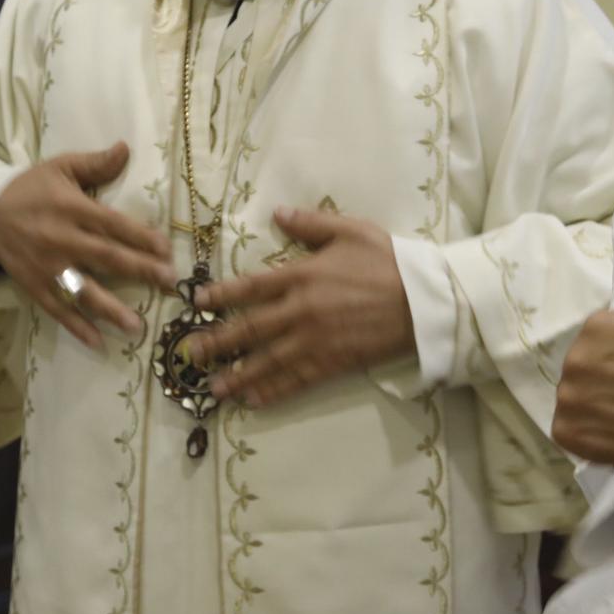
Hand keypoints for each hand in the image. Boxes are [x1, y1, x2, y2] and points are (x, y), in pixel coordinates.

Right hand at [0, 141, 175, 349]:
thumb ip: (94, 163)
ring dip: (111, 309)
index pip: (112, 224)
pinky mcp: (34, 286)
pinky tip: (98, 342)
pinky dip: (76, 327)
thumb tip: (126, 147)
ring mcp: (47, 267)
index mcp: (71, 208)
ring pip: (83, 290)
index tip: (166, 249)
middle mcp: (61, 239)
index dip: (141, 237)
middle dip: (139, 270)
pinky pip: (57, 309)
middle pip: (105, 258)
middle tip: (168, 282)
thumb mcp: (59, 167)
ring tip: (137, 326)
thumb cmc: (29, 189)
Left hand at [183, 206, 415, 407]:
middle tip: (189, 354)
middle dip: (217, 343)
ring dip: (237, 376)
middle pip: (250, 329)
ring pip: (267, 362)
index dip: (221, 294)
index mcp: (302, 275)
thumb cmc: (388, 261)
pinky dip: (272, 391)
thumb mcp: (350, 230)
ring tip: (212, 388)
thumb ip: (311, 223)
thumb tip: (277, 212)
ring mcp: (315, 341)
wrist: (423, 301)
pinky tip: (253, 400)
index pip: (251, 287)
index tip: (197, 301)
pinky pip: (295, 381)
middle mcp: (301, 311)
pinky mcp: (332, 364)